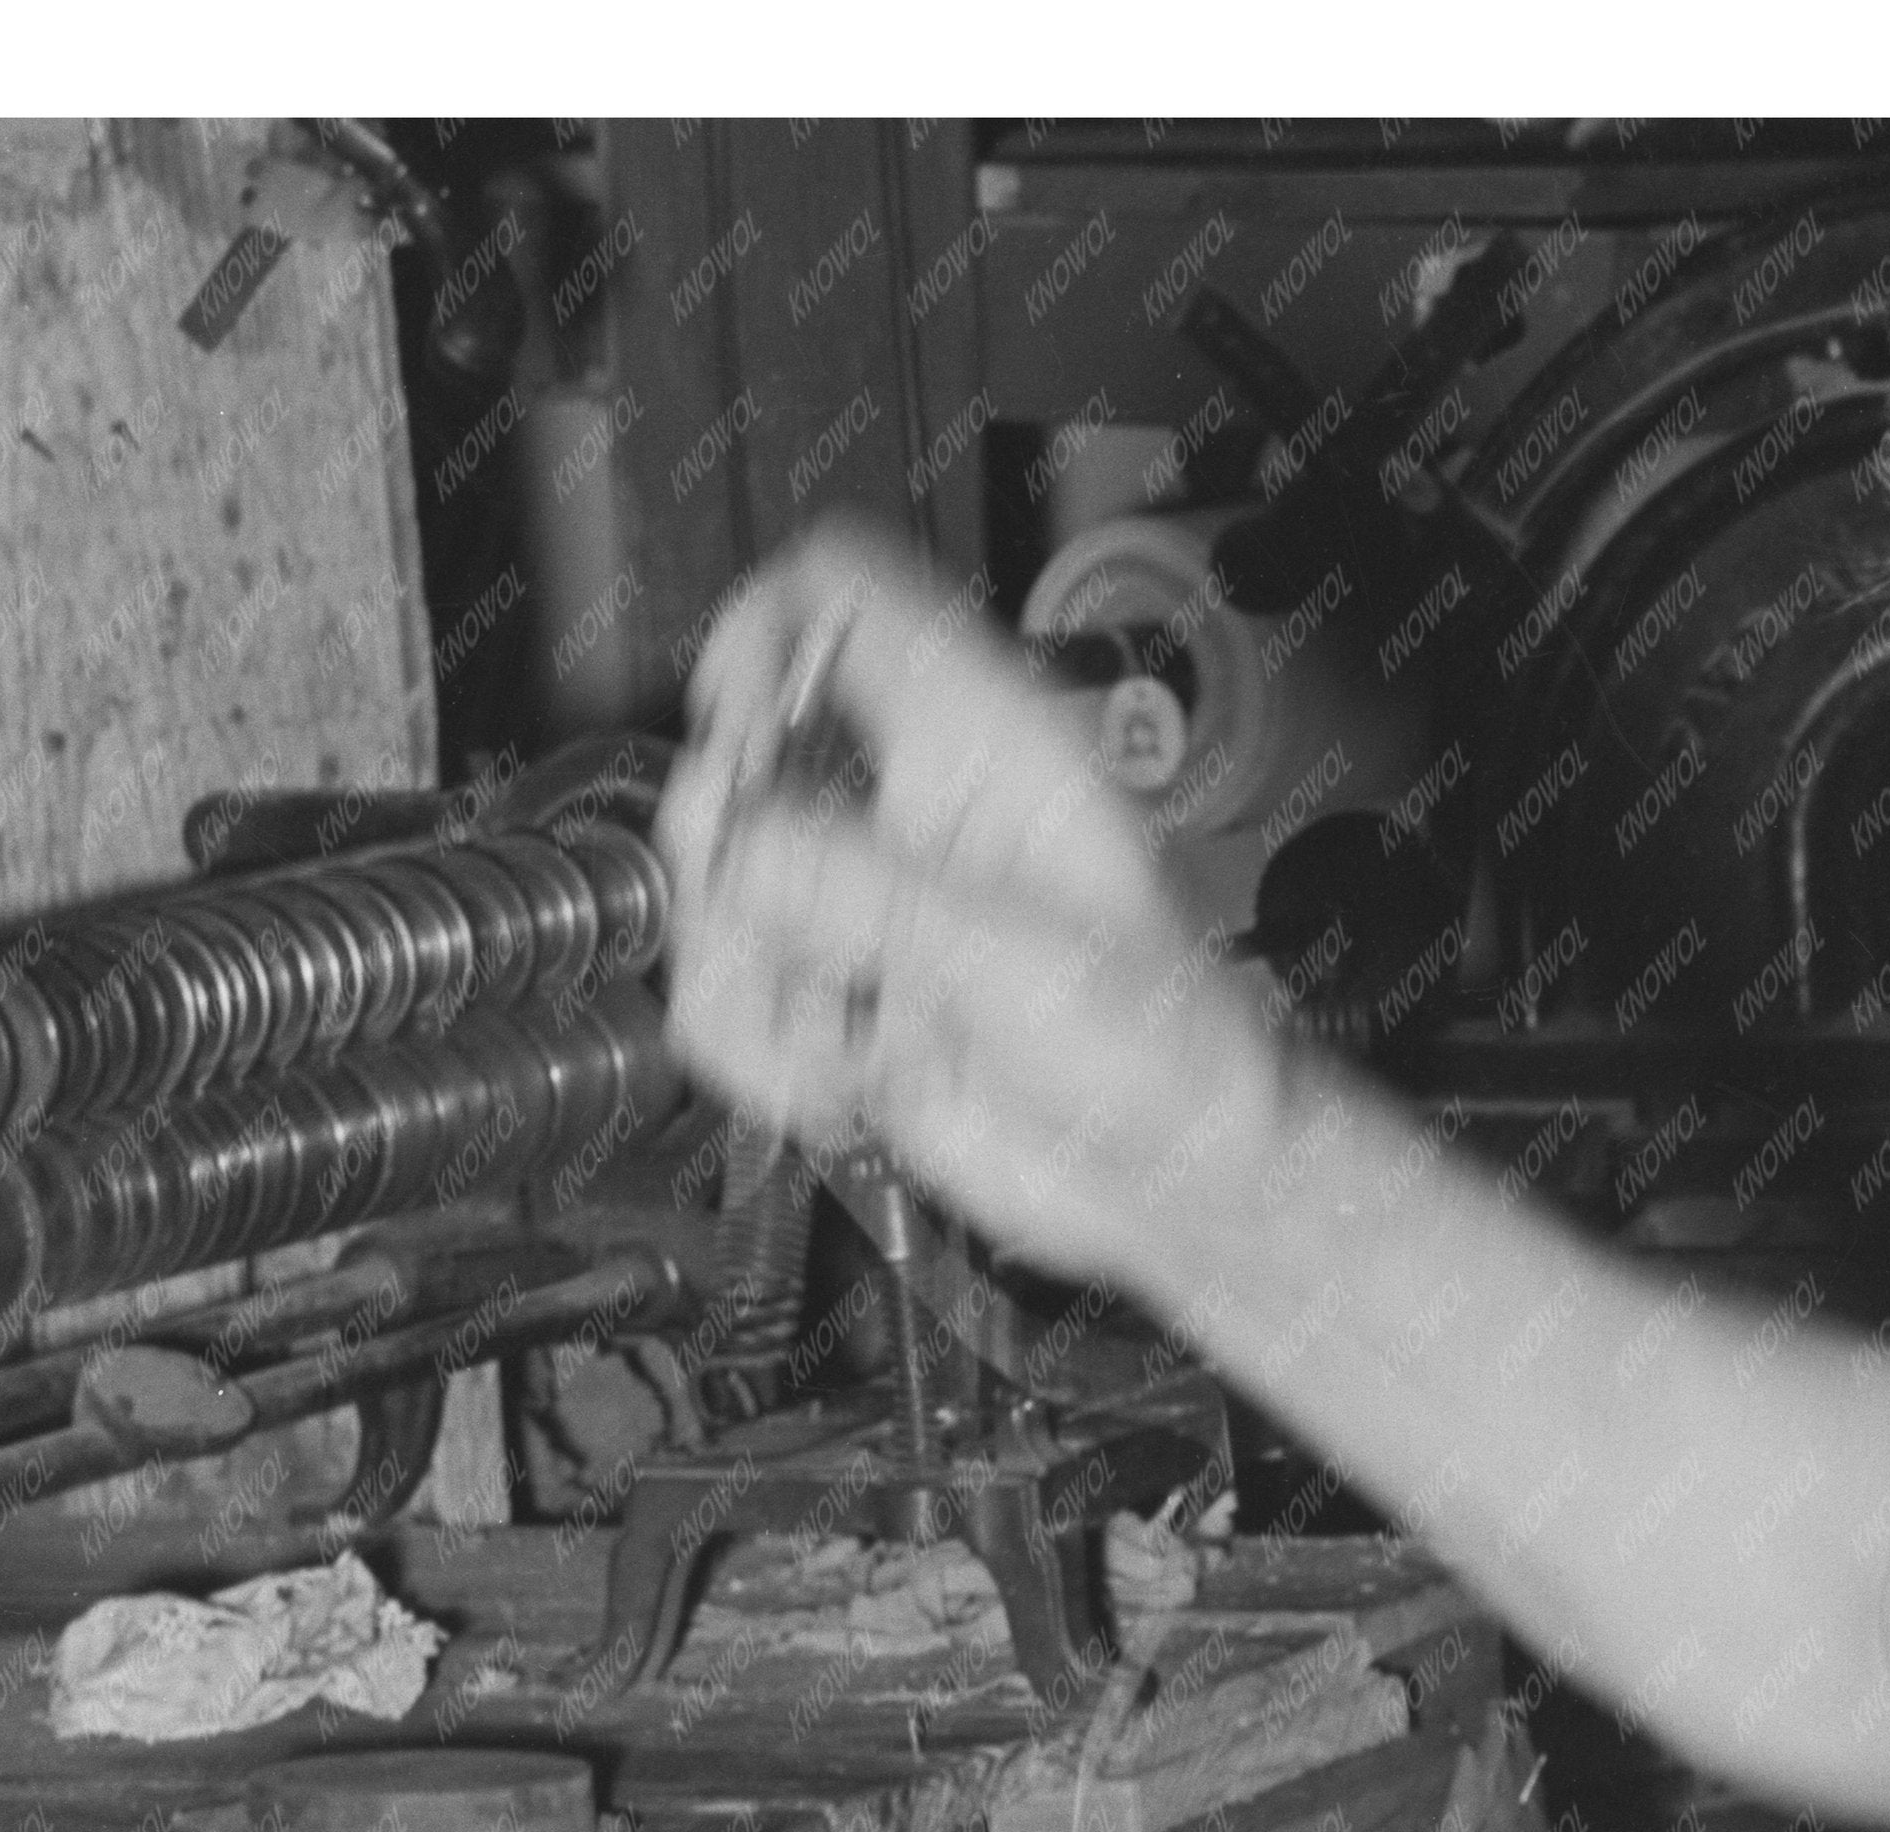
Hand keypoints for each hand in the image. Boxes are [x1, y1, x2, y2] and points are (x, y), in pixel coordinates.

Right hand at [654, 524, 1295, 1303]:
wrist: (1176, 1177)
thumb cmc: (1169, 1050)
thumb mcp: (1025, 960)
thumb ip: (868, 896)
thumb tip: (742, 848)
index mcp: (979, 741)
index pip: (841, 596)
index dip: (764, 635)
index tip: (740, 729)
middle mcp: (905, 807)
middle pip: (736, 749)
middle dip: (728, 847)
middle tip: (776, 919)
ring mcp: (862, 903)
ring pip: (714, 889)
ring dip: (746, 976)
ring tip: (836, 1037)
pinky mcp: (837, 994)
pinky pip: (727, 997)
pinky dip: (759, 1054)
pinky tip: (839, 1084)